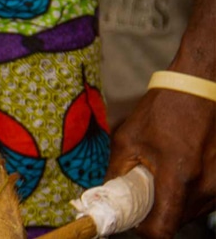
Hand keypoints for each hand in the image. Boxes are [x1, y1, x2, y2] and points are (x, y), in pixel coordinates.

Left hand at [107, 89, 215, 237]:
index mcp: (179, 177)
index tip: (132, 217)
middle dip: (155, 214)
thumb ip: (117, 174)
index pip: (162, 229)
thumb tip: (108, 198)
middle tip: (141, 194)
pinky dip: (187, 196)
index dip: (143, 229)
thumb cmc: (163, 110)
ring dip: (172, 205)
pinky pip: (203, 201)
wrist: (199, 88)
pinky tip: (178, 173)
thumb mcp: (127, 139)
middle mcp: (205, 186)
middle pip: (176, 223)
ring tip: (160, 177)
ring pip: (190, 213)